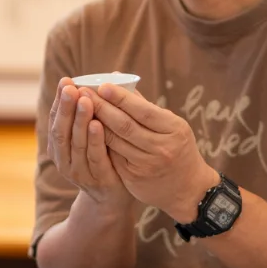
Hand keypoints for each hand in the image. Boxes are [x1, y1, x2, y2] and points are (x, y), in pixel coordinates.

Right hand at [47, 78, 128, 206]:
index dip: (59, 101)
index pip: (56, 119)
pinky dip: (95, 141)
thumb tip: (107, 77)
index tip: (65, 81)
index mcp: (60, 146)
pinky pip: (95, 158)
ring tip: (85, 100)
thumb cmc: (103, 158)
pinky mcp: (98, 180)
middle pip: (61, 130)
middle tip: (71, 87)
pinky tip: (98, 125)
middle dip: (66, 107)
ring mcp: (79, 172)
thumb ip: (94, 112)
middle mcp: (64, 159)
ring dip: (79, 120)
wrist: (113, 198)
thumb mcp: (93, 136)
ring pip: (76, 143)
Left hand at [89, 84, 219, 222]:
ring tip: (79, 108)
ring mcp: (147, 165)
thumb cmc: (177, 147)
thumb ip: (143, 104)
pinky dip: (98, 141)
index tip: (102, 86)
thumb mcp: (171, 125)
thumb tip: (117, 78)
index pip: (143, 111)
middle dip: (101, 107)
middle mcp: (162, 148)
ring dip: (94, 124)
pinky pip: (112, 156)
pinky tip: (85, 130)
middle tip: (83, 92)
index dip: (121, 98)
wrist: (187, 188)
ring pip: (115, 141)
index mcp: (174, 129)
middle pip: (125, 125)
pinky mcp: (134, 178)